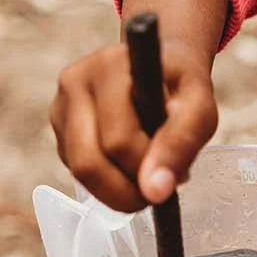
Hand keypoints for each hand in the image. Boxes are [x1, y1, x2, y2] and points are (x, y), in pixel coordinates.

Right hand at [50, 0, 227, 211]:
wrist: (159, 63)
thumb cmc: (181, 87)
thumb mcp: (199, 109)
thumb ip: (180, 144)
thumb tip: (154, 191)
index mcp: (111, 68)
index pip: (119, 140)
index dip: (147, 170)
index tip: (176, 179)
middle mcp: (76, 81)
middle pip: (88, 162)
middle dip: (125, 192)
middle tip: (155, 193)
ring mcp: (61, 103)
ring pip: (77, 171)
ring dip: (115, 190)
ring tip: (146, 176)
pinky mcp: (57, 123)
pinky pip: (73, 168)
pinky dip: (103, 179)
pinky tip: (126, 162)